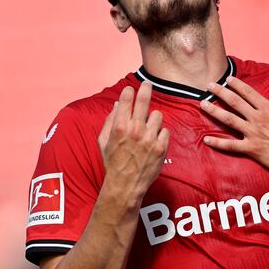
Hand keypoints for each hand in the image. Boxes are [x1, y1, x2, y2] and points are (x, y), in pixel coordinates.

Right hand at [98, 81, 168, 202]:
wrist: (126, 184)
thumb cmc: (113, 163)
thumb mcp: (103, 141)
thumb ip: (109, 121)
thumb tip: (116, 105)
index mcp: (119, 127)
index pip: (126, 99)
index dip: (129, 92)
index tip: (130, 90)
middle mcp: (135, 130)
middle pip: (144, 100)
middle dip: (145, 89)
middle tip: (147, 84)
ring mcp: (150, 138)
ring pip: (157, 115)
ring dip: (153, 119)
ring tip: (148, 128)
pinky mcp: (161, 147)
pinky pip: (165, 130)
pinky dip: (160, 134)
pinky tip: (154, 141)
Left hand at [199, 77, 268, 184]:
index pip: (249, 93)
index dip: (236, 85)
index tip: (227, 79)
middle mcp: (259, 118)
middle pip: (235, 102)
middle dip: (220, 92)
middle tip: (208, 85)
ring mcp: (254, 133)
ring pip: (229, 119)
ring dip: (214, 111)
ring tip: (203, 104)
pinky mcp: (252, 149)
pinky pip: (231, 145)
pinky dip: (218, 143)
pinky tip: (206, 140)